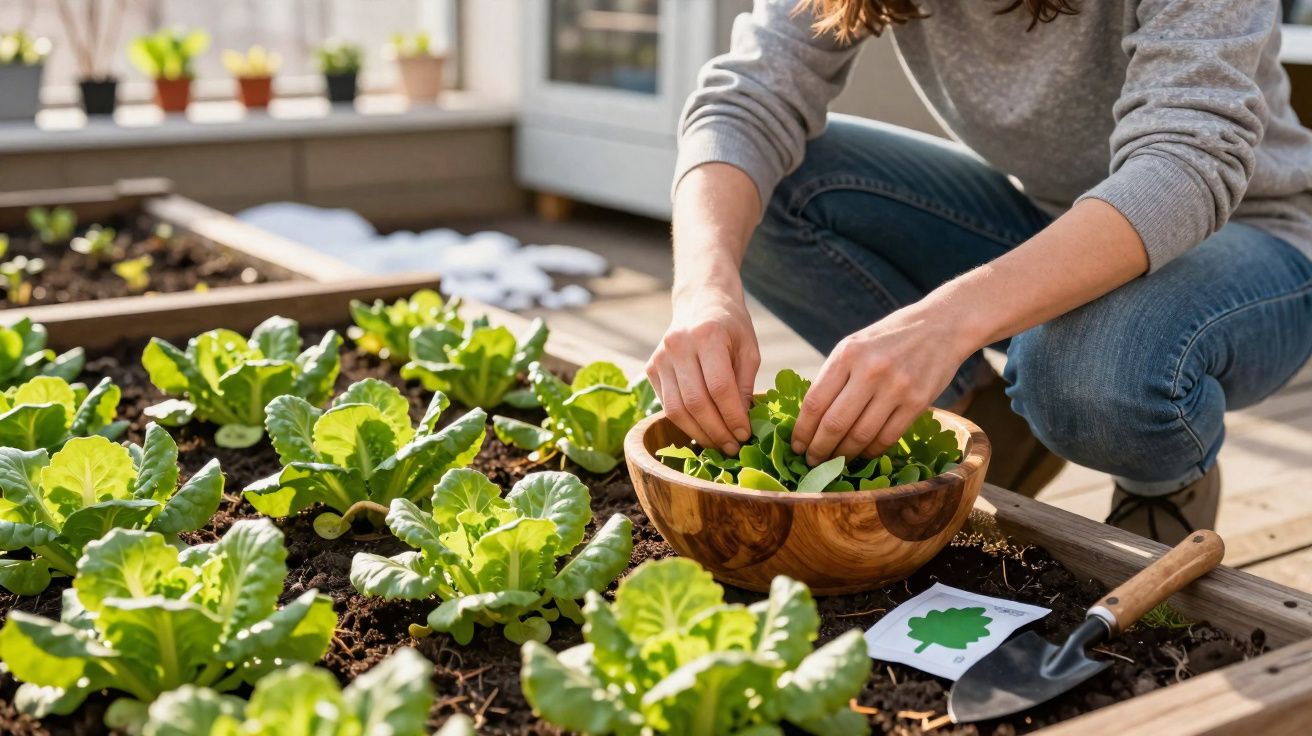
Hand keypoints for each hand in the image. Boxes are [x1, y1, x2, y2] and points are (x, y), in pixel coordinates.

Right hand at [647, 284, 759, 453]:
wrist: (700, 301)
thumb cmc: (730, 326)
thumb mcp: (749, 349)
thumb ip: (745, 385)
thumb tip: (741, 424)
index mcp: (707, 336)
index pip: (719, 387)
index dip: (732, 416)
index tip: (745, 435)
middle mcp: (678, 345)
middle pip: (695, 402)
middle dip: (716, 431)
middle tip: (733, 448)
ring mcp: (660, 357)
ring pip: (676, 409)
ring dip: (699, 433)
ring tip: (718, 445)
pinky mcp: (651, 368)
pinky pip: (666, 405)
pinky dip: (685, 423)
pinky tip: (702, 430)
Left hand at [790, 304, 975, 465]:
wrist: (941, 326)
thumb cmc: (890, 338)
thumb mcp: (855, 345)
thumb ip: (834, 376)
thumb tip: (810, 420)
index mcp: (847, 354)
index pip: (815, 402)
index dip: (802, 430)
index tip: (795, 446)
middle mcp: (870, 370)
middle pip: (834, 424)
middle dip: (818, 450)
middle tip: (811, 462)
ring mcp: (896, 387)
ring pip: (860, 435)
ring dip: (843, 455)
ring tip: (834, 462)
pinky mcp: (918, 402)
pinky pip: (887, 438)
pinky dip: (870, 451)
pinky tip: (861, 455)